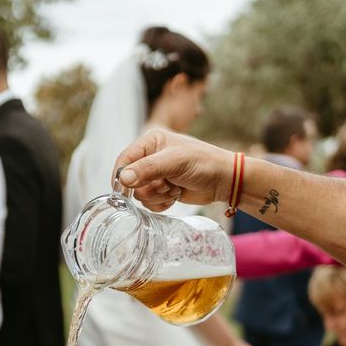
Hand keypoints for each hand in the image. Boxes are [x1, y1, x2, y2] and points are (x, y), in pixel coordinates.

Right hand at [114, 129, 232, 211]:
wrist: (224, 180)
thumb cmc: (203, 163)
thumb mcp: (174, 162)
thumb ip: (147, 169)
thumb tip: (123, 179)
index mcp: (151, 142)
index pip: (124, 159)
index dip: (121, 175)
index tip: (122, 191)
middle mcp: (151, 157)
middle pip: (131, 181)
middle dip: (149, 187)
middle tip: (166, 184)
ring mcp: (156, 175)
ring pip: (141, 194)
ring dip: (158, 195)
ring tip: (175, 187)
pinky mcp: (162, 190)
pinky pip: (151, 203)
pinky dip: (162, 203)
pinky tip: (176, 194)